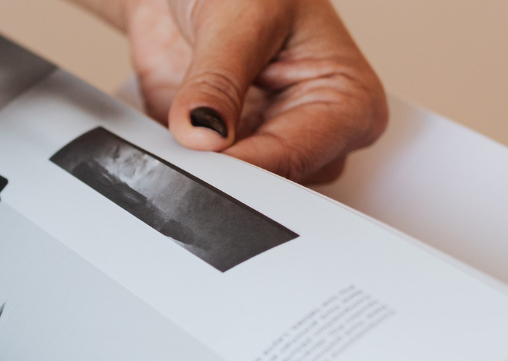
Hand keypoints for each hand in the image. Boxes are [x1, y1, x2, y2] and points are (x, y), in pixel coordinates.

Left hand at [80, 0, 387, 182]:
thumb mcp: (238, 18)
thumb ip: (218, 80)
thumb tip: (203, 134)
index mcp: (346, 101)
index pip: (296, 158)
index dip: (244, 167)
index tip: (203, 163)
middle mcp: (313, 133)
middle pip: (271, 188)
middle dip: (224, 176)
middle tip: (184, 154)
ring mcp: (267, 148)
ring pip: (235, 196)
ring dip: (196, 175)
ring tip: (172, 139)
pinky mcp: (225, 158)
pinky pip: (200, 185)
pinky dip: (176, 172)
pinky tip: (161, 151)